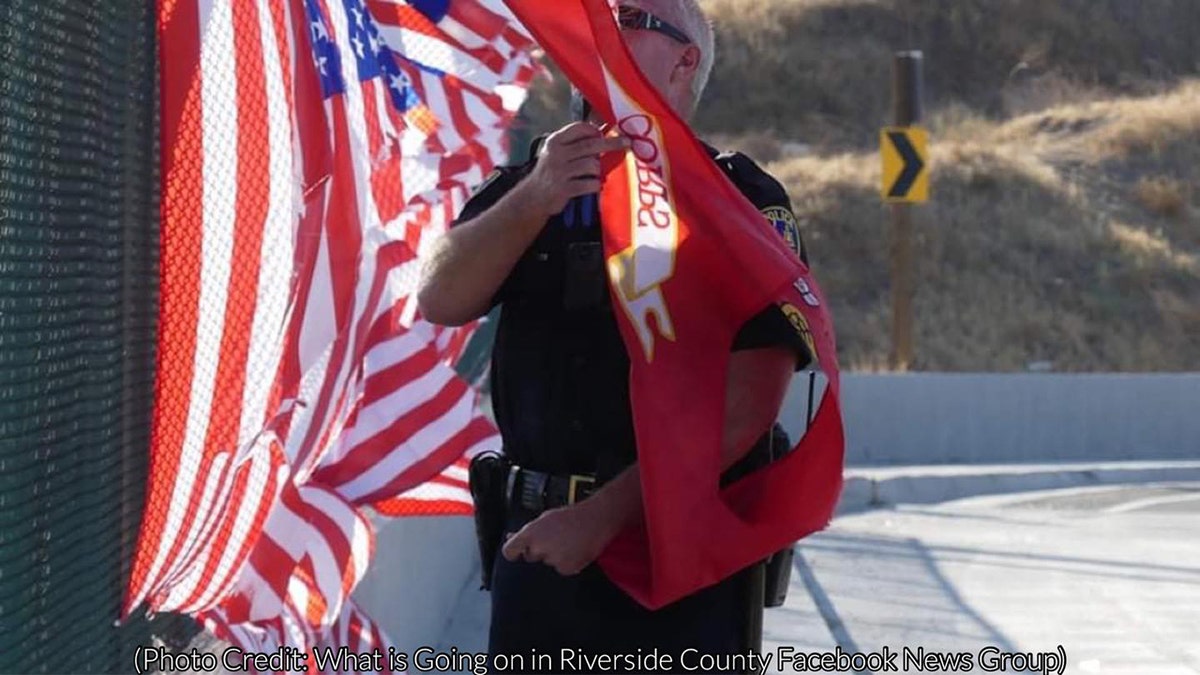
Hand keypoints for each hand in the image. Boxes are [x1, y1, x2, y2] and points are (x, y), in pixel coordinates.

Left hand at [501, 499, 619, 575]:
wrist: (596, 520)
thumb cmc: (572, 516)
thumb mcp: (545, 518)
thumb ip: (527, 530)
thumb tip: (511, 536)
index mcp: (531, 533)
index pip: (509, 551)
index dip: (513, 552)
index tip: (517, 552)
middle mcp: (539, 547)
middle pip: (530, 556)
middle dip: (539, 550)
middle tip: (554, 539)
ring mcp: (552, 559)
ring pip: (547, 562)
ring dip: (555, 555)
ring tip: (567, 542)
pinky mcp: (566, 568)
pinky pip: (561, 569)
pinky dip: (567, 562)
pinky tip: (574, 550)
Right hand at [517, 122, 629, 219]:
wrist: (534, 197)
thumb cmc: (550, 172)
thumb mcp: (556, 152)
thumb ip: (575, 143)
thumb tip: (603, 131)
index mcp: (555, 141)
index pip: (579, 128)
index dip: (595, 130)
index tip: (603, 134)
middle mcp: (557, 154)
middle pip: (591, 145)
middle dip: (612, 143)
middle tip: (626, 143)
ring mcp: (561, 172)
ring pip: (593, 165)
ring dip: (599, 170)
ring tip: (595, 174)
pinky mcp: (566, 189)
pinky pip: (591, 184)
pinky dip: (596, 185)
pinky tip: (593, 186)